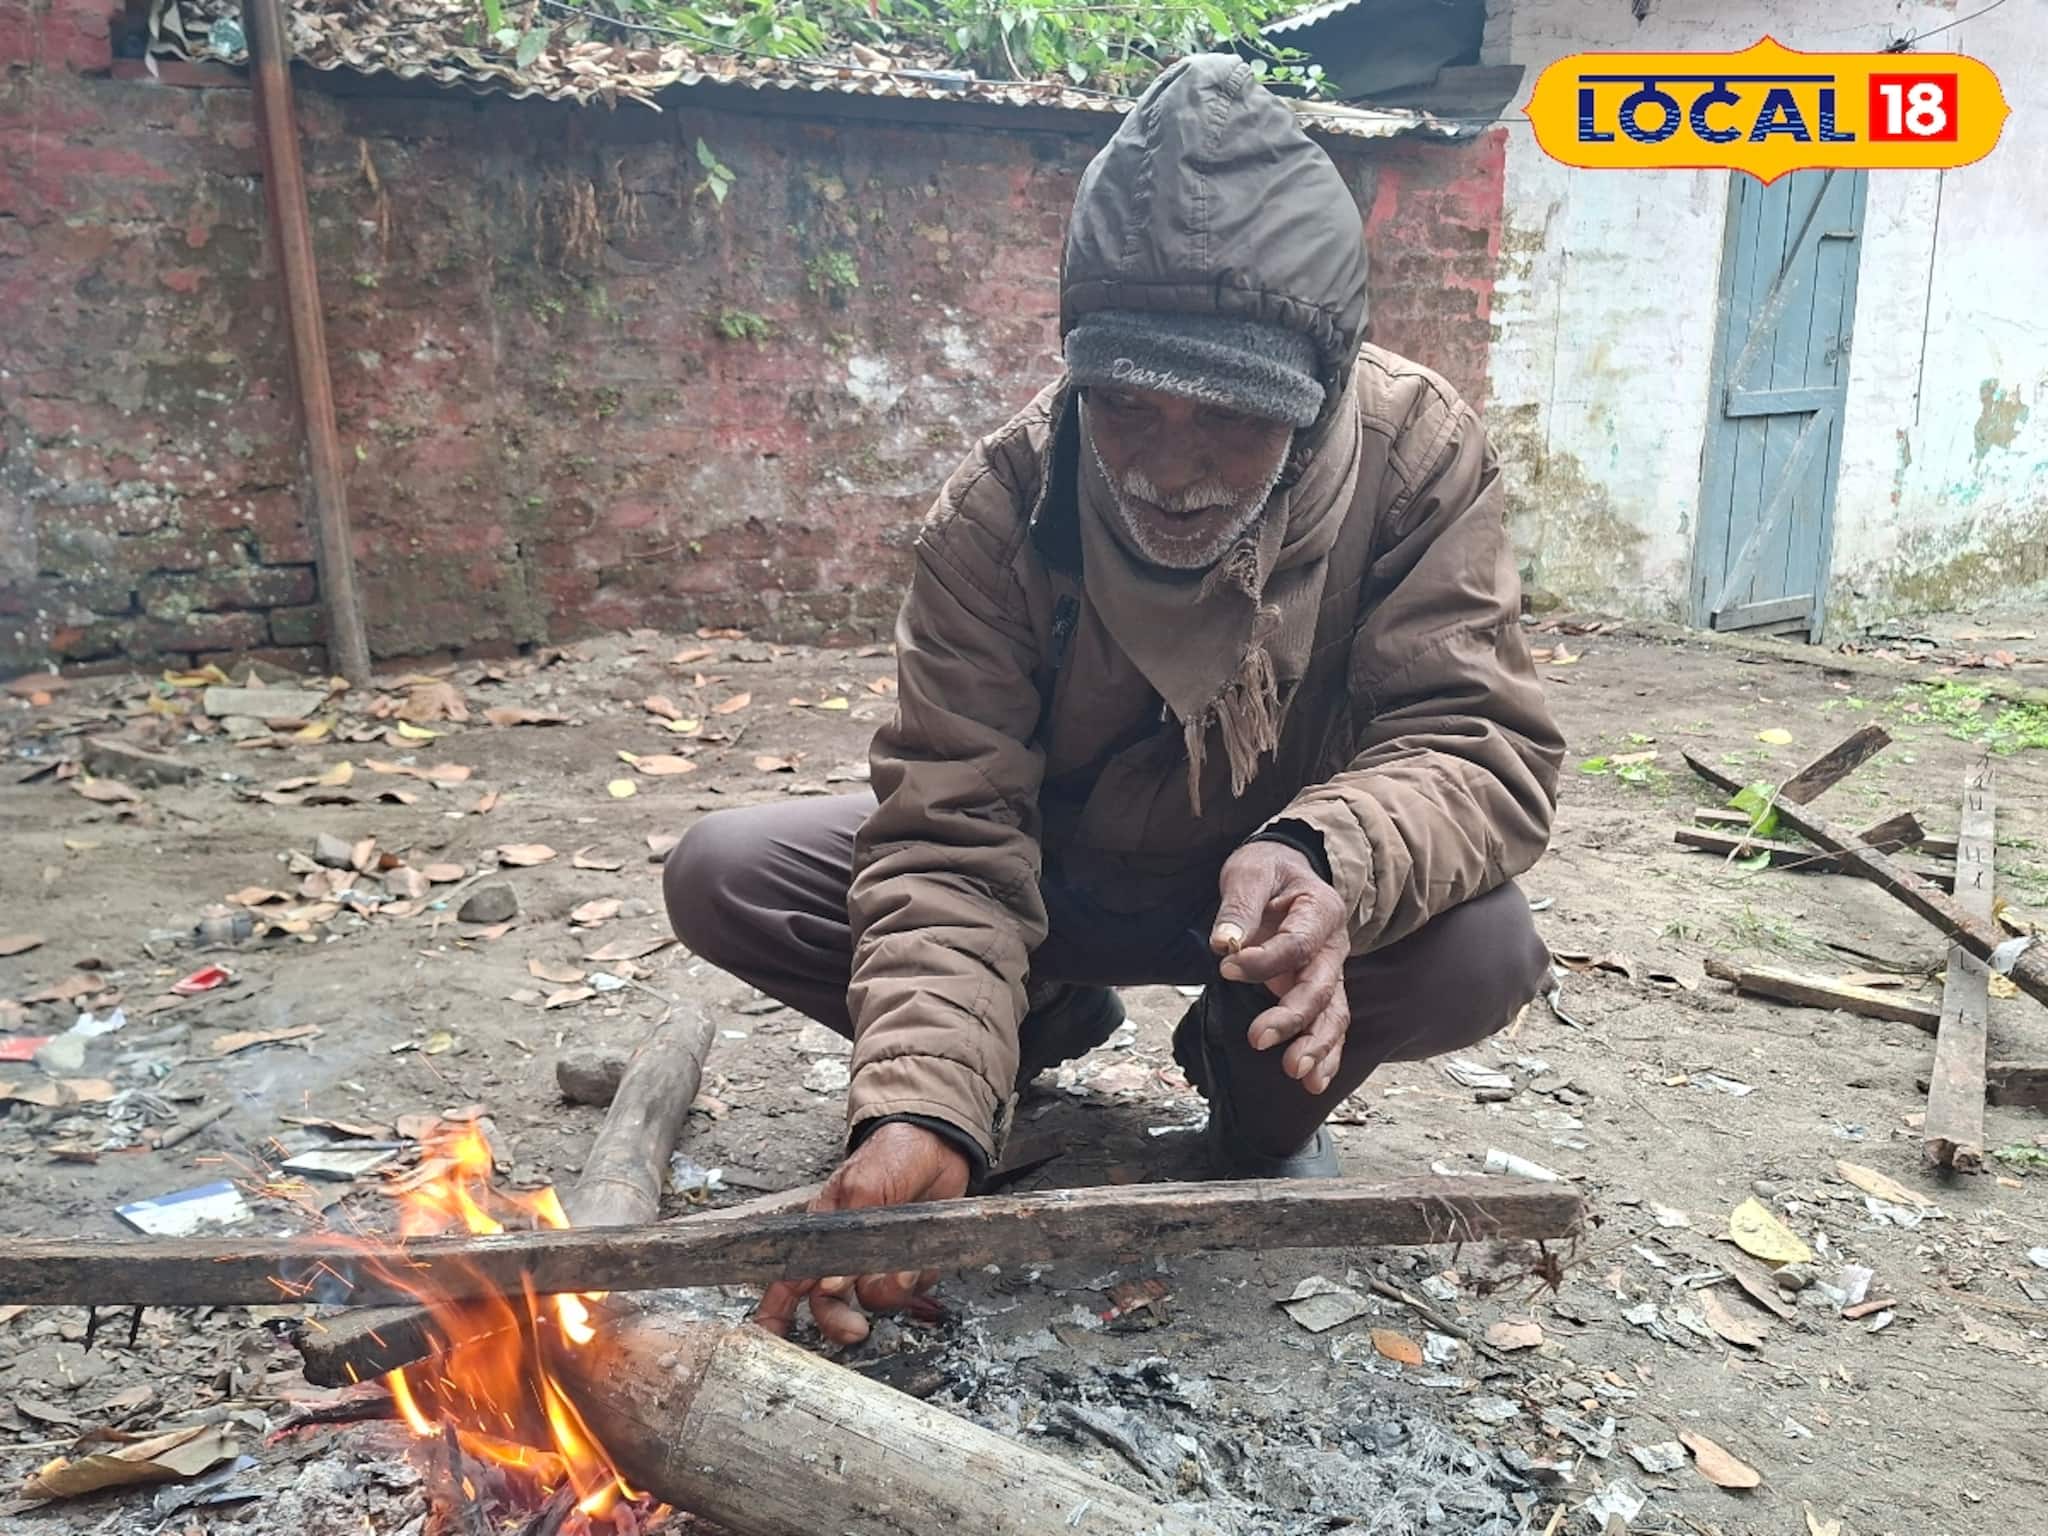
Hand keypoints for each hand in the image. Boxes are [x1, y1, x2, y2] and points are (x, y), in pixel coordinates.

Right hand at [753, 1121, 971, 1345]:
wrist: (939, 1144)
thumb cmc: (889, 1156)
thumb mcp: (861, 1186)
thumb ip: (845, 1236)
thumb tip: (829, 1285)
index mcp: (821, 1233)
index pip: (789, 1278)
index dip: (776, 1312)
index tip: (769, 1338)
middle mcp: (847, 1253)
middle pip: (830, 1303)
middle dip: (840, 1320)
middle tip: (857, 1330)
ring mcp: (880, 1259)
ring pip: (876, 1298)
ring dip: (892, 1288)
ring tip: (907, 1265)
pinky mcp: (913, 1262)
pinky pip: (913, 1289)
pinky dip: (921, 1279)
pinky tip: (925, 1256)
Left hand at [1209, 840, 1349, 1094]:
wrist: (1287, 872)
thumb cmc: (1268, 870)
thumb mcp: (1250, 871)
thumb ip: (1239, 905)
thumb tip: (1224, 943)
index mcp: (1320, 910)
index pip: (1298, 943)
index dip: (1264, 961)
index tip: (1226, 967)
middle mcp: (1332, 946)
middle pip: (1321, 987)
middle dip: (1292, 1017)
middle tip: (1257, 1039)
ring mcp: (1329, 973)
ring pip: (1333, 1015)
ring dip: (1316, 1046)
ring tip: (1295, 1073)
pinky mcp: (1319, 993)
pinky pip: (1329, 1027)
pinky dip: (1325, 1055)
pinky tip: (1313, 1082)